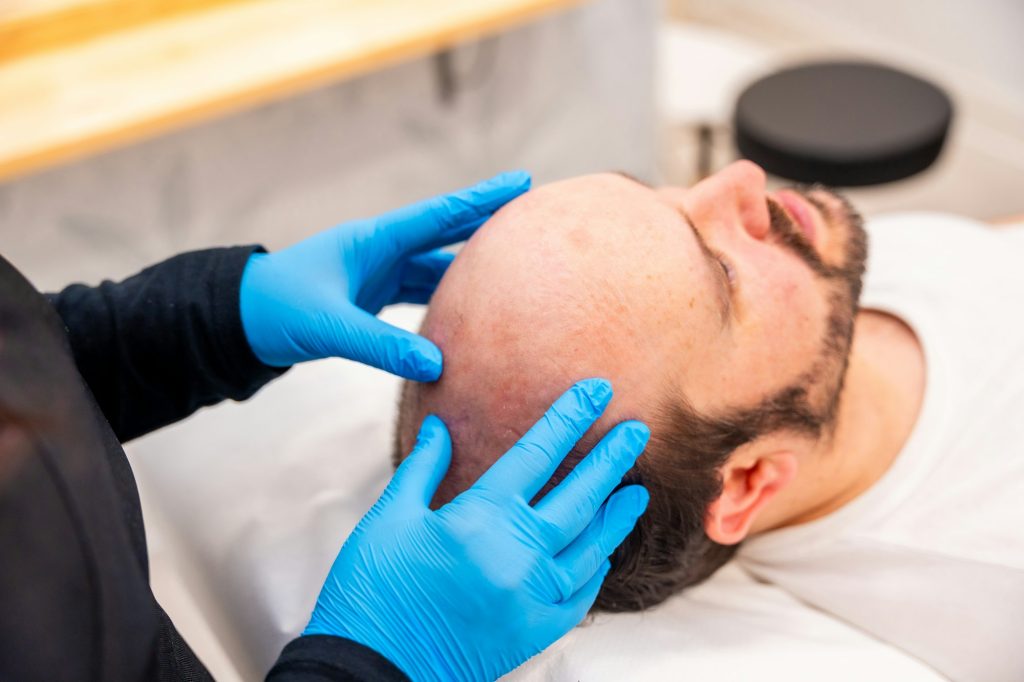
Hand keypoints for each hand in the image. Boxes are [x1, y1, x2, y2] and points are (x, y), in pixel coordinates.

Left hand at [239, 171, 530, 379]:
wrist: (238, 321)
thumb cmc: (276, 311)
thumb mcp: (328, 326)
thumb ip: (381, 345)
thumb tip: (437, 365)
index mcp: (373, 241)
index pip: (439, 216)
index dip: (482, 200)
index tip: (521, 182)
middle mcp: (382, 251)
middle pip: (446, 235)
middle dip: (488, 225)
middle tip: (533, 217)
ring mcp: (378, 273)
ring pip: (436, 269)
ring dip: (471, 271)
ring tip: (515, 271)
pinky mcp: (373, 298)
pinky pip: (421, 296)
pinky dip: (447, 303)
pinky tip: (471, 316)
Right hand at [304, 379, 649, 680]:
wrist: (370, 669)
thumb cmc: (373, 589)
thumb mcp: (390, 518)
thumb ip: (424, 467)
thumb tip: (441, 425)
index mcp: (480, 518)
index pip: (537, 454)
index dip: (570, 417)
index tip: (598, 390)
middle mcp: (517, 554)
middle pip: (580, 497)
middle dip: (612, 459)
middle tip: (639, 430)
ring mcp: (532, 596)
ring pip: (590, 547)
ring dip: (616, 517)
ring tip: (638, 492)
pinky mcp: (534, 632)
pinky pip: (580, 596)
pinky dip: (595, 570)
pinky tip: (603, 553)